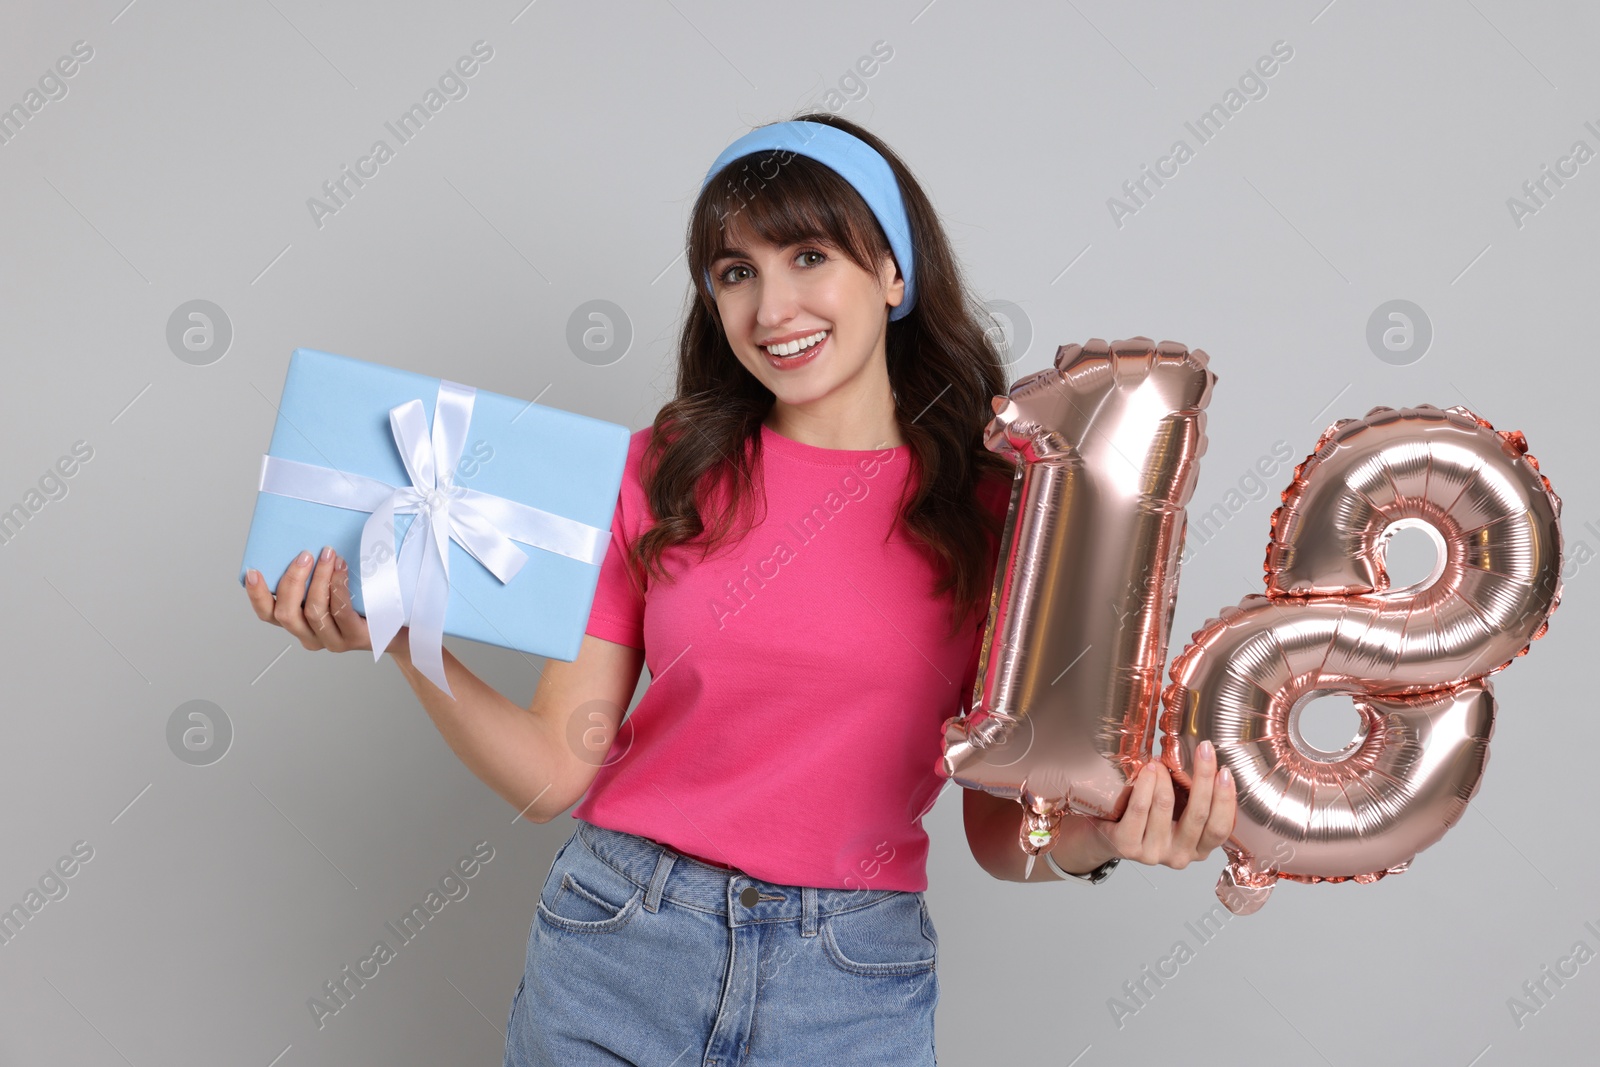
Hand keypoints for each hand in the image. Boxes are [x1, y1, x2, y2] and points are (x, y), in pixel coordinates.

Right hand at [244, 546, 408, 655]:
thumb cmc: (363, 600)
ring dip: (319, 579)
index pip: (268, 614)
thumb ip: (315, 574)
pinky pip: (341, 612)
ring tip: (329, 555)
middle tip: (304, 554)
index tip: (253, 571)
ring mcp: (333, 640)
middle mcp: (311, 635)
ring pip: (314, 611)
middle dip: (292, 581)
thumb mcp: (332, 586)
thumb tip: (307, 539)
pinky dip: (338, 587)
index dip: (257, 595)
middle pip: (286, 614)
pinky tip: (343, 569)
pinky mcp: (356, 638)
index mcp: (299, 623)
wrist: (398, 625)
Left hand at [1089, 741, 1236, 868]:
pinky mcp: (1128, 846)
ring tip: (1160, 762)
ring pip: (1166, 807)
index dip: (1225, 799)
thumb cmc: (1146, 821)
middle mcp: (1179, 856)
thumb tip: (1207, 762)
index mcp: (1197, 850)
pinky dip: (1145, 785)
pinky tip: (1147, 771)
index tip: (1225, 771)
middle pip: (1198, 815)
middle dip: (1204, 778)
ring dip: (1165, 778)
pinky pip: (1140, 810)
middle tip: (1205, 751)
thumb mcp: (1176, 816)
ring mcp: (1154, 854)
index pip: (1220, 828)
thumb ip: (1192, 801)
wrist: (1105, 836)